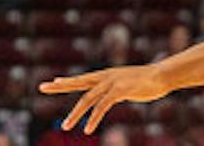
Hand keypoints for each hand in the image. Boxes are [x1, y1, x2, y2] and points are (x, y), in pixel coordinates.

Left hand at [38, 64, 170, 133]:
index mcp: (105, 75)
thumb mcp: (127, 83)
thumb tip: (114, 92)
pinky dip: (93, 119)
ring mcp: (110, 83)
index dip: (67, 81)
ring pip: (87, 100)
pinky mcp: (119, 91)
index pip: (82, 78)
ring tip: (66, 127)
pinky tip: (88, 129)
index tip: (53, 81)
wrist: (161, 75)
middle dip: (59, 86)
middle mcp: (104, 77)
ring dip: (76, 115)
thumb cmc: (146, 80)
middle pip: (77, 82)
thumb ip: (117, 88)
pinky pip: (102, 107)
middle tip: (41, 87)